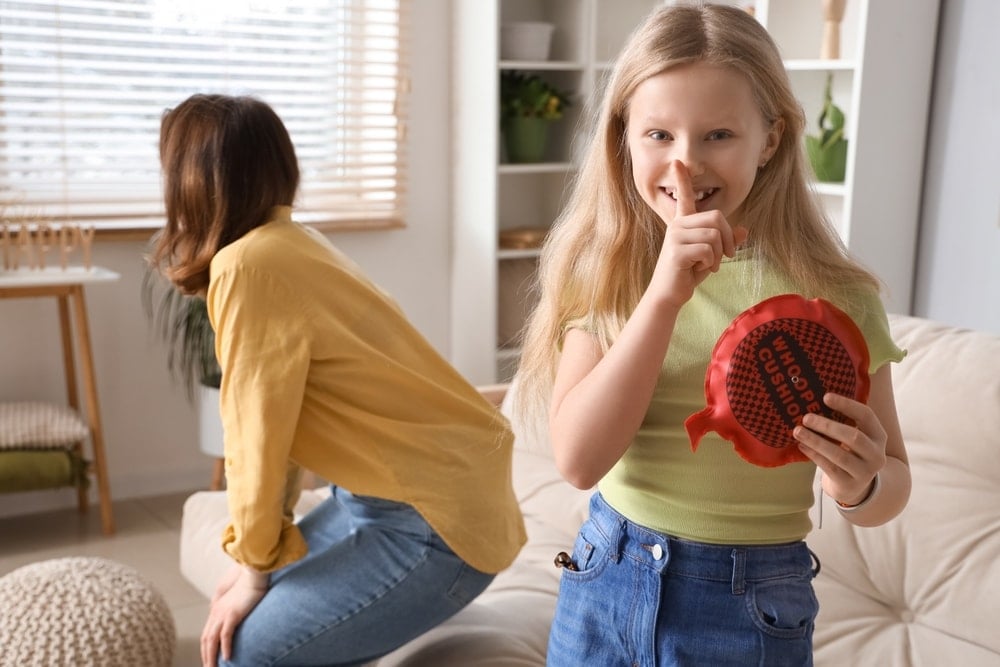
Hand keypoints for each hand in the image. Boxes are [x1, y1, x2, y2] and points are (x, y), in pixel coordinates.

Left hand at [201, 565, 268, 665]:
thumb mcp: (236, 595)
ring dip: (211, 657)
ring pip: (212, 640)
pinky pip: (225, 635)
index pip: (207, 633)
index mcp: (216, 609)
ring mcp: (223, 614)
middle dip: (206, 656)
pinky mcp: (232, 614)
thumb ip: (232, 605)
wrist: (253, 572)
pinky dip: (224, 647)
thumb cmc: (248, 582)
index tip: (208, 658)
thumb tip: (234, 614)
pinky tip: (227, 657)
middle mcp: (216, 613)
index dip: (206, 648)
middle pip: (206, 640)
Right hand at [650, 161, 747, 307]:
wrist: (669, 294)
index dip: (682, 179)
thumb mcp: (711, 256)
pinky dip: (711, 262)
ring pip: (714, 234)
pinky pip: (708, 249)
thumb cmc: (688, 273)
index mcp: (683, 223)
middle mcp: (677, 225)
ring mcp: (675, 237)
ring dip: (719, 254)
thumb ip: (725, 241)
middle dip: (727, 238)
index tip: (676, 162)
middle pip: (716, 217)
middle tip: (727, 255)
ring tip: (709, 265)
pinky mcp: (676, 251)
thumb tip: (745, 230)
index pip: (684, 197)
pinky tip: (701, 269)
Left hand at [794, 392, 887, 505]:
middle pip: (854, 437)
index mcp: (879, 436)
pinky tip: (802, 446)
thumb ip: (843, 421)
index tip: (825, 397)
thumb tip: (813, 399)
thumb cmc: (850, 453)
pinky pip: (830, 468)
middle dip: (828, 426)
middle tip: (806, 418)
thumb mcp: (856, 437)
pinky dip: (814, 455)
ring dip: (816, 441)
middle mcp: (876, 454)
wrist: (855, 487)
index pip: (866, 416)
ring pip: (839, 454)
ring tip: (798, 431)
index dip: (847, 405)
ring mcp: (864, 472)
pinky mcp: (849, 484)